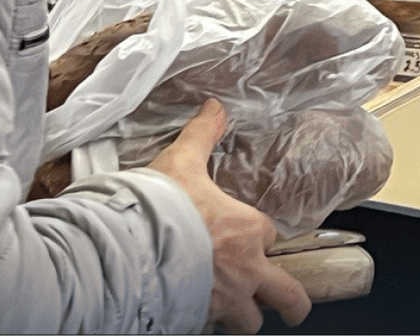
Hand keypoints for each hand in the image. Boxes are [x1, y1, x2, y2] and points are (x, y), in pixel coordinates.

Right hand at [148, 99, 312, 332]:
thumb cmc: (158, 206)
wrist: (128, 247)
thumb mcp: (181, 162)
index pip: (270, 235)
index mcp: (247, 230)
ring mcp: (225, 300)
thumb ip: (202, 135)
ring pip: (252, 322)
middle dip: (291, 301)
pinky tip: (198, 311)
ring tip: (239, 313)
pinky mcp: (200, 318)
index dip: (260, 236)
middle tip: (290, 303)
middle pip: (287, 295)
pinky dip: (209, 321)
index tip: (248, 236)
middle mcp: (245, 269)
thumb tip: (214, 106)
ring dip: (248, 317)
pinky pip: (213, 328)